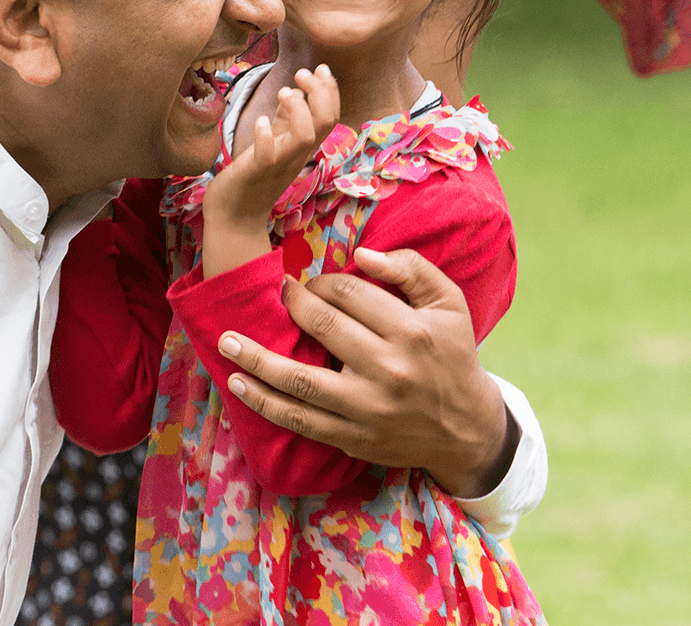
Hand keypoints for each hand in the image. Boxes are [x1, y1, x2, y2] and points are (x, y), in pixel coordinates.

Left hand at [201, 66, 338, 275]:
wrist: (234, 218)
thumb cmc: (252, 177)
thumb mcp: (274, 143)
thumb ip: (285, 120)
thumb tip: (295, 93)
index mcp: (302, 147)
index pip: (331, 116)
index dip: (330, 90)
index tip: (318, 68)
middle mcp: (297, 155)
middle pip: (326, 123)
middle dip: (319, 92)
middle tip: (300, 74)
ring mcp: (279, 165)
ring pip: (306, 137)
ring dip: (298, 110)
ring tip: (282, 93)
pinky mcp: (257, 173)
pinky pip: (269, 156)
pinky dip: (266, 135)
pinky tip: (259, 121)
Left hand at [216, 246, 515, 497]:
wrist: (465, 428)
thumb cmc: (453, 356)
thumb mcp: (449, 303)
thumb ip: (410, 268)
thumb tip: (361, 253)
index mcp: (411, 332)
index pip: (350, 294)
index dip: (322, 283)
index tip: (310, 283)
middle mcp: (388, 370)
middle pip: (323, 328)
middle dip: (292, 305)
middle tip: (278, 294)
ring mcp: (367, 409)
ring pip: (299, 381)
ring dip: (256, 359)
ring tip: (226, 342)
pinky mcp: (353, 437)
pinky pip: (299, 420)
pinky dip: (264, 403)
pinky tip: (238, 384)